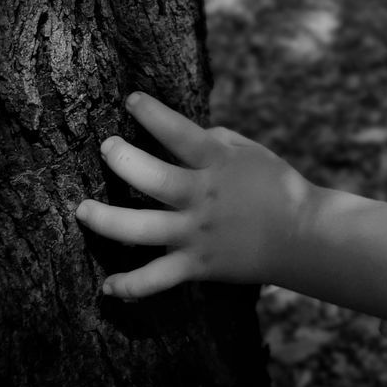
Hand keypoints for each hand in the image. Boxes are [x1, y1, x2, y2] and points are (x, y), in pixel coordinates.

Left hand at [76, 93, 313, 298]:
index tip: (131, 100)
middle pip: (153, 179)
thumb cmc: (276, 187)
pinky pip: (157, 279)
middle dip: (122, 160)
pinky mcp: (198, 265)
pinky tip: (108, 286)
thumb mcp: (252, 152)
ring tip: (83, 209)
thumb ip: (216, 140)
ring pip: (141, 229)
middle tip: (107, 148)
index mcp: (220, 164)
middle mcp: (205, 197)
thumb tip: (181, 136)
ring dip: (106, 220)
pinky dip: (131, 285)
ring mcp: (198, 233)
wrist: (302, 237)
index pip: (181, 133)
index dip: (153, 114)